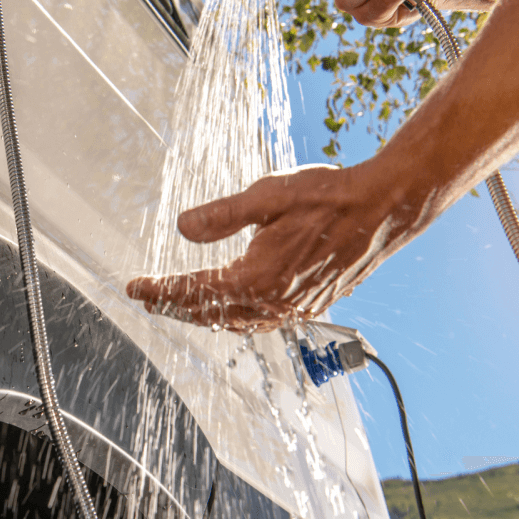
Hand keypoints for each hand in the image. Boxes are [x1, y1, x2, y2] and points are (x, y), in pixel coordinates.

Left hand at [126, 162, 423, 331]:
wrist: (384, 208)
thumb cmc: (329, 197)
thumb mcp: (268, 196)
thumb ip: (222, 215)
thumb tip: (182, 228)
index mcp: (259, 279)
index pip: (195, 292)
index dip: (161, 290)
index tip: (134, 287)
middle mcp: (275, 303)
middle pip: (211, 315)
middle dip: (176, 307)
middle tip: (148, 298)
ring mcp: (295, 308)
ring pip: (237, 322)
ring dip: (204, 315)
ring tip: (179, 304)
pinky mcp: (310, 305)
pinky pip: (262, 320)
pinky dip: (236, 316)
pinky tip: (231, 307)